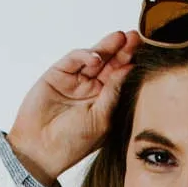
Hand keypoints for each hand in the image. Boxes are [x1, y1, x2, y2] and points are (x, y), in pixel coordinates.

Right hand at [6, 28, 144, 186]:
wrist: (41, 149)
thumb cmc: (73, 142)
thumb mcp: (102, 119)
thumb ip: (113, 93)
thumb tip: (129, 69)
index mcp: (106, 101)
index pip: (122, 77)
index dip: (132, 64)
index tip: (146, 52)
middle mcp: (92, 88)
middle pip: (110, 63)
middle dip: (123, 50)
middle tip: (135, 37)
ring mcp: (75, 80)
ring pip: (94, 57)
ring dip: (107, 47)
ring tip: (121, 38)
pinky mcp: (58, 73)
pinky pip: (74, 59)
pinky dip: (85, 55)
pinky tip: (97, 58)